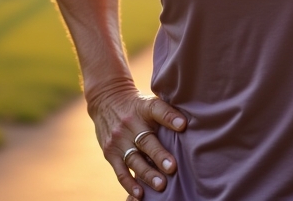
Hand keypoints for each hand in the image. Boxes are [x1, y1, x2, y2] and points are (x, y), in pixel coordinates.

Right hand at [87, 81, 187, 198]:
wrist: (106, 101)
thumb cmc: (137, 106)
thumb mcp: (150, 102)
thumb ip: (167, 113)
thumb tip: (186, 124)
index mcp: (143, 109)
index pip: (157, 110)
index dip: (170, 118)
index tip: (183, 126)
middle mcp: (129, 124)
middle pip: (145, 141)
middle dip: (159, 155)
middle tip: (172, 167)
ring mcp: (118, 140)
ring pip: (133, 159)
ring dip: (147, 173)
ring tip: (160, 185)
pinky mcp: (109, 153)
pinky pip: (120, 171)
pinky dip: (129, 183)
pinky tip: (140, 194)